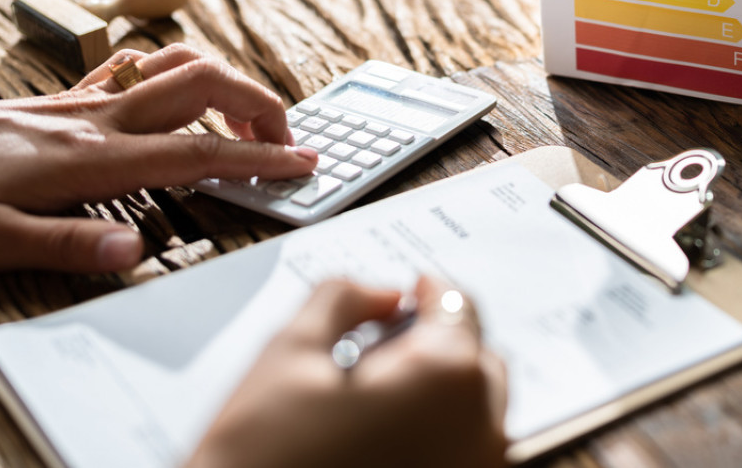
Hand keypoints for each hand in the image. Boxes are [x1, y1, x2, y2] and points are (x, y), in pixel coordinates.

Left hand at [0, 44, 317, 271]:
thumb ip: (65, 245)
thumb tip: (136, 254)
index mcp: (92, 158)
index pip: (199, 150)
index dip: (261, 157)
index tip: (303, 164)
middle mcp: (97, 118)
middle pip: (205, 84)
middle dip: (260, 105)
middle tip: (284, 142)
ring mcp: (82, 102)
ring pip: (176, 63)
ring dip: (224, 81)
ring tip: (242, 119)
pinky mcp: (62, 99)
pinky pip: (134, 66)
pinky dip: (173, 71)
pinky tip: (173, 97)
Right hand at [189, 276, 507, 467]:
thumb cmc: (261, 461)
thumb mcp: (288, 352)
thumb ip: (343, 299)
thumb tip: (381, 293)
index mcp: (446, 377)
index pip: (459, 306)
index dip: (428, 292)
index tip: (411, 291)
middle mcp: (480, 428)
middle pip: (474, 358)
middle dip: (436, 342)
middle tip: (382, 348)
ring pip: (474, 408)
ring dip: (438, 391)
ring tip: (374, 400)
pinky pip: (463, 450)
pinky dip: (436, 434)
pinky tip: (382, 438)